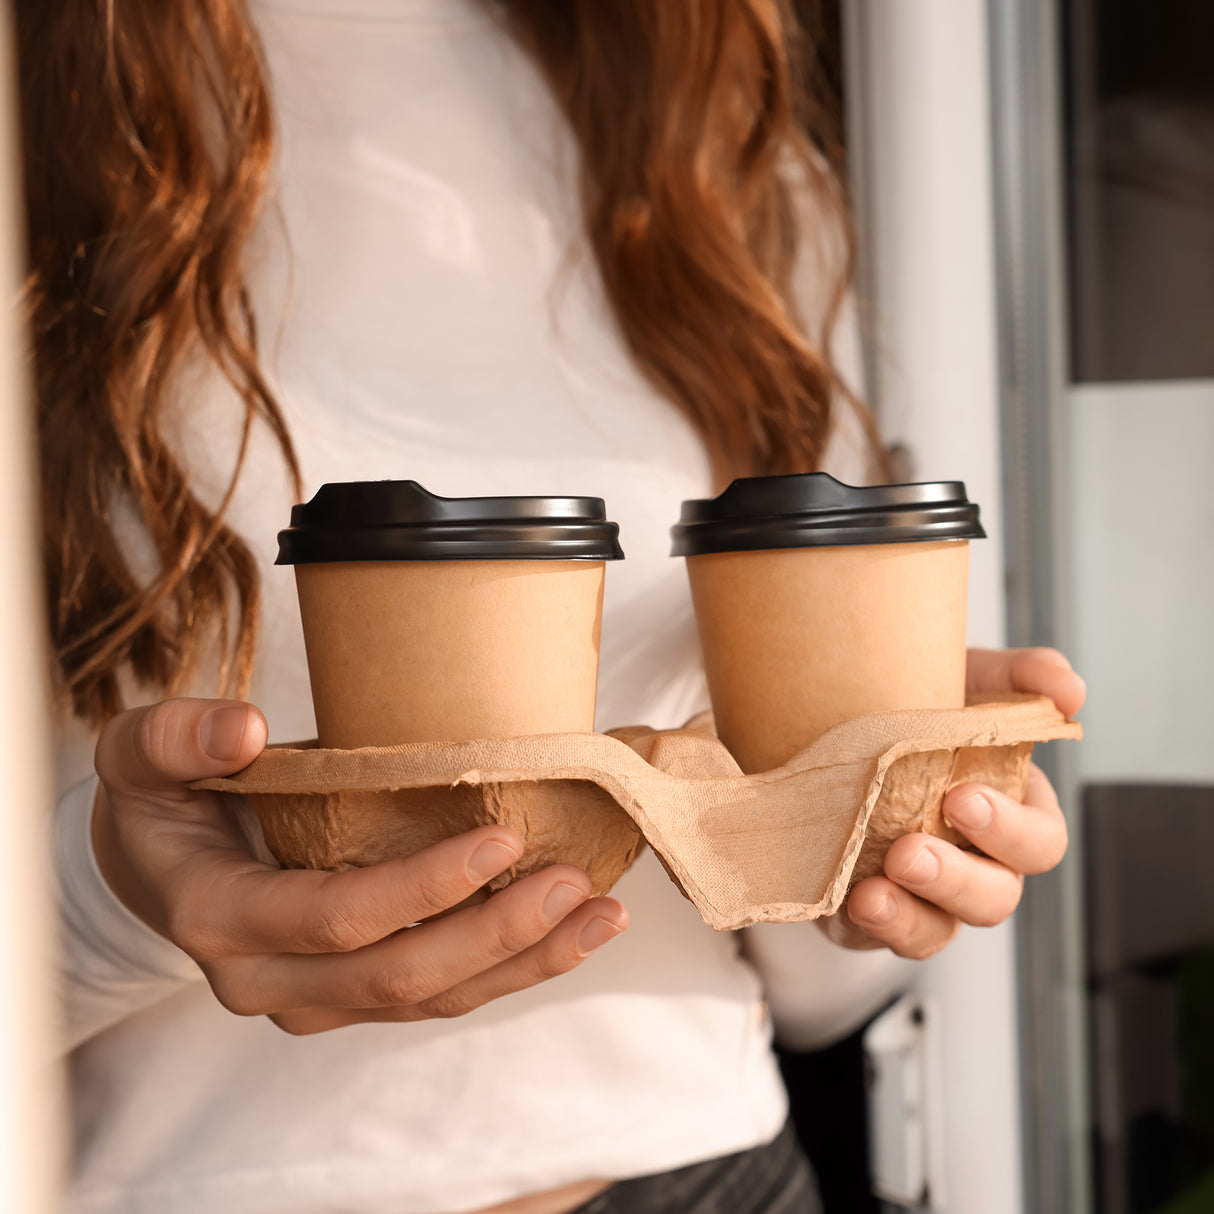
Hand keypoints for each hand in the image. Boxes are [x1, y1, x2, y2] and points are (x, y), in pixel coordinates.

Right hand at [93, 698, 627, 1033]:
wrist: (152, 864)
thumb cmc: (160, 800)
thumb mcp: (141, 752)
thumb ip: (177, 736)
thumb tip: (244, 729)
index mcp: (219, 915)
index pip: (334, 917)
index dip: (422, 887)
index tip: (502, 837)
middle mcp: (265, 979)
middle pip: (398, 974)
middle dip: (496, 934)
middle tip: (576, 883)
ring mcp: (312, 998)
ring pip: (429, 997)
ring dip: (523, 961)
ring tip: (602, 915)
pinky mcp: (350, 994)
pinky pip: (436, 994)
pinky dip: (508, 967)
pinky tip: (570, 932)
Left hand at [820, 647, 1084, 958]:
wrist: (813, 731)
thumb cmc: (907, 708)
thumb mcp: (959, 679)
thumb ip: (1015, 677)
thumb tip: (1067, 687)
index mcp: (1007, 808)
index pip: (1040, 841)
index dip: (1011, 829)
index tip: (962, 799)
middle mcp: (974, 861)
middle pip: (997, 897)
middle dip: (957, 879)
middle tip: (910, 850)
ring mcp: (924, 896)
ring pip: (940, 930)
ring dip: (911, 914)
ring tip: (872, 891)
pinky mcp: (872, 915)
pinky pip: (883, 938)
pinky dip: (872, 926)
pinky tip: (852, 901)